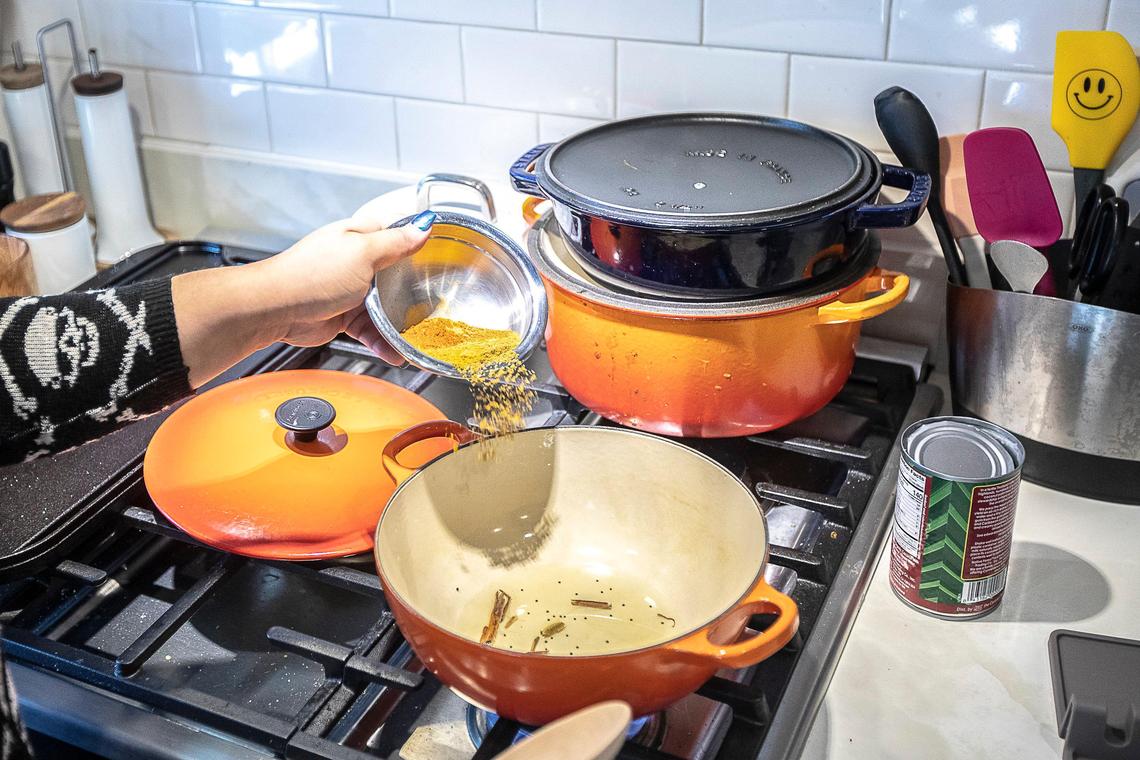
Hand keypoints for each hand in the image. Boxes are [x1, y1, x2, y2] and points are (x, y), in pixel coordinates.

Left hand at [172, 209, 434, 387]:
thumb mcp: (362, 253)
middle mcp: (356, 261)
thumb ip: (396, 243)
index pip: (397, 235)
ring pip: (385, 306)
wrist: (275, 309)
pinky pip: (371, 329)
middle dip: (414, 291)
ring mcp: (350, 290)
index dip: (419, 244)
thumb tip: (424, 224)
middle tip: (437, 303)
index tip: (444, 255)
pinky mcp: (344, 315)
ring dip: (400, 323)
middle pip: (396, 275)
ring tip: (419, 336)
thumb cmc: (311, 274)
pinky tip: (395, 352)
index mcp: (360, 236)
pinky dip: (383, 341)